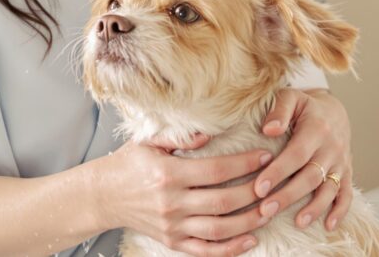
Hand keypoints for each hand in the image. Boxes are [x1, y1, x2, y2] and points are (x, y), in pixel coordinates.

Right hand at [95, 133, 273, 256]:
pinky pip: (206, 251)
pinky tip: (250, 239)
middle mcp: (172, 202)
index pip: (216, 170)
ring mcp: (173, 226)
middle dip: (255, 192)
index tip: (264, 156)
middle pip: (224, 201)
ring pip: (220, 229)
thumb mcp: (149, 141)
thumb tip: (210, 133)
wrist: (102, 195)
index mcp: (169, 173)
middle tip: (276, 183)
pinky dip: (230, 248)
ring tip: (269, 210)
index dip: (244, 164)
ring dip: (249, 222)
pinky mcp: (172, 242)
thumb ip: (179, 135)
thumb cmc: (129, 164)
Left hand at [252, 88, 352, 231]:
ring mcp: (341, 162)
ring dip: (314, 207)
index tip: (259, 188)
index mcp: (316, 129)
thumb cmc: (303, 106)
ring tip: (297, 222)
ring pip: (329, 188)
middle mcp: (331, 147)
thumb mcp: (290, 97)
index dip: (277, 172)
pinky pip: (347, 194)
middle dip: (288, 195)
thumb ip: (279, 110)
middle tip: (266, 210)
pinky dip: (340, 211)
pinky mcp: (347, 172)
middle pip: (310, 176)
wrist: (334, 110)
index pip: (296, 154)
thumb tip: (268, 129)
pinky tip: (328, 226)